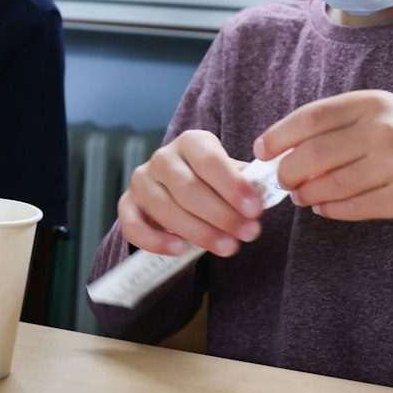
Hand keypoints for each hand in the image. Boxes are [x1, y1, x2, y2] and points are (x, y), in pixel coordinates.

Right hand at [117, 130, 264, 257]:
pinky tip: (181, 250)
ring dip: (199, 232)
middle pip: (188, 188)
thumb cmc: (214, 184)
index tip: (255, 209)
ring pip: (165, 209)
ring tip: (228, 247)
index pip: (209, 160)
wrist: (181, 192)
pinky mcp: (127, 205)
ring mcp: (142, 181)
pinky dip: (156, 240)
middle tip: (248, 234)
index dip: (232, 185)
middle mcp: (162, 158)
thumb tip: (264, 193)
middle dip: (222, 215)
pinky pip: (134, 226)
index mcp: (191, 142)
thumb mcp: (231, 177)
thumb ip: (246, 183)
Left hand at [256, 90, 392, 231]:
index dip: (279, 135)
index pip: (311, 116)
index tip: (262, 150)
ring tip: (302, 196)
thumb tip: (284, 150)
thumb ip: (340, 126)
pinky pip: (351, 208)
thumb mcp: (386, 115)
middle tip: (282, 181)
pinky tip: (325, 207)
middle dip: (287, 172)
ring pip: (328, 185)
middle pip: (312, 155)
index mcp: (374, 103)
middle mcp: (384, 130)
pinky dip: (330, 210)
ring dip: (306, 194)